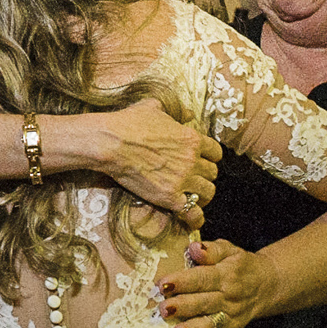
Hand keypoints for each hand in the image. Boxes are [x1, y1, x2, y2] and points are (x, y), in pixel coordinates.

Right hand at [92, 99, 220, 226]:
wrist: (111, 143)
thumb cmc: (128, 123)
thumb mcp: (155, 107)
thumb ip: (175, 110)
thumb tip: (188, 113)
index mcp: (192, 138)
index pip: (216, 153)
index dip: (210, 158)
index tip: (203, 161)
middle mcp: (192, 160)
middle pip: (213, 173)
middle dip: (204, 176)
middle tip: (194, 179)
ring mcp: (182, 179)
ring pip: (207, 192)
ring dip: (201, 195)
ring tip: (193, 197)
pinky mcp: (169, 197)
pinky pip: (192, 211)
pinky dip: (194, 218)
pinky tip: (193, 220)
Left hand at [157, 239, 274, 327]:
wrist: (267, 285)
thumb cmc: (240, 266)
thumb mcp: (230, 250)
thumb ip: (212, 250)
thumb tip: (194, 248)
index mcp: (226, 275)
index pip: (203, 278)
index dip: (183, 281)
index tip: (163, 283)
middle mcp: (228, 298)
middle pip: (204, 303)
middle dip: (183, 307)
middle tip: (164, 309)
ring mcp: (230, 317)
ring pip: (211, 325)